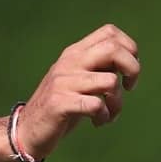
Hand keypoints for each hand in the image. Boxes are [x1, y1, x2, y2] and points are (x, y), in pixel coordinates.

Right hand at [16, 24, 139, 160]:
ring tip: (109, 114)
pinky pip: (96, 104)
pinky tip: (97, 122)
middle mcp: (68, 62)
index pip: (110, 32)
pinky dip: (104, 116)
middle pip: (113, 49)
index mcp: (74, 53)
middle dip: (133, 69)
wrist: (27, 129)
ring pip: (110, 81)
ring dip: (117, 103)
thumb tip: (130, 60)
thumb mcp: (78, 79)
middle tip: (128, 88)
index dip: (129, 49)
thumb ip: (98, 67)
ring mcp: (63, 82)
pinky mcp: (60, 103)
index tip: (127, 72)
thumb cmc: (61, 105)